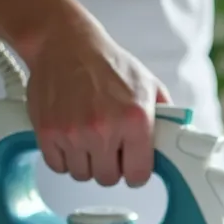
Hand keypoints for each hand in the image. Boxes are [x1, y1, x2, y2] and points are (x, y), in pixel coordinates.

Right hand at [20, 15, 169, 187]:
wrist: (66, 44)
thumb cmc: (109, 64)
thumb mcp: (149, 85)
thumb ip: (165, 117)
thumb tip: (175, 142)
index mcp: (135, 120)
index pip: (138, 175)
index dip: (136, 173)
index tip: (132, 166)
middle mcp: (104, 129)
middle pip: (108, 179)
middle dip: (110, 167)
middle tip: (108, 149)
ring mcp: (73, 132)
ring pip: (81, 175)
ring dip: (86, 163)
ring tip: (88, 141)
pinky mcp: (48, 132)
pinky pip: (57, 166)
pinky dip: (63, 158)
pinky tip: (70, 139)